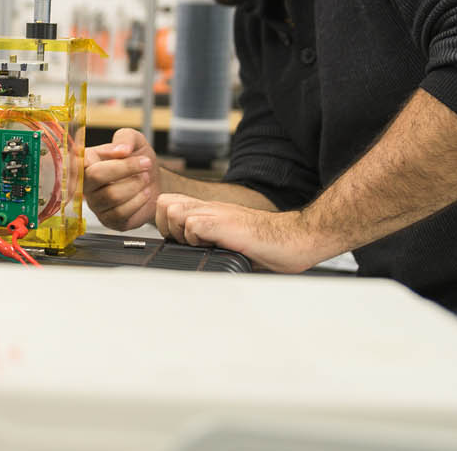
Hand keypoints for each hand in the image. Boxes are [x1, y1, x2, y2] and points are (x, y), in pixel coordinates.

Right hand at [83, 128, 159, 230]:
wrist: (155, 183)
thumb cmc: (139, 160)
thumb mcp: (135, 141)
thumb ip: (126, 138)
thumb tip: (121, 149)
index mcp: (86, 162)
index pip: (79, 160)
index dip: (97, 156)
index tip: (123, 152)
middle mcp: (85, 184)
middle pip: (96, 175)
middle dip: (126, 168)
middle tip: (145, 163)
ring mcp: (95, 204)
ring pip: (111, 195)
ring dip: (135, 185)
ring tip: (146, 178)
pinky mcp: (108, 220)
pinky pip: (120, 213)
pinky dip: (138, 201)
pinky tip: (145, 193)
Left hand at [155, 193, 323, 272]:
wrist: (294, 239)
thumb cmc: (266, 243)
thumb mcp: (228, 238)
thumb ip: (208, 239)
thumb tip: (188, 253)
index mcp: (209, 210)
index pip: (167, 203)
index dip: (164, 223)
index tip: (177, 240)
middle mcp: (209, 207)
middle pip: (163, 203)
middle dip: (165, 226)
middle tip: (185, 242)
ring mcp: (215, 213)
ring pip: (172, 211)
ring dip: (179, 232)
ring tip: (200, 244)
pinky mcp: (223, 224)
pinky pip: (193, 226)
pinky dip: (196, 239)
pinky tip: (213, 246)